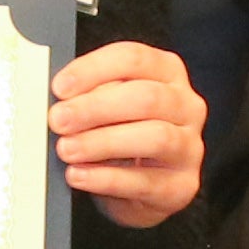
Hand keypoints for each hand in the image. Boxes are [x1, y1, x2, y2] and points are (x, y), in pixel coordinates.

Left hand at [50, 42, 205, 230]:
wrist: (139, 189)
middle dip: (95, 108)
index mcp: (167, 72)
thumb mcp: (106, 107)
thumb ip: (89, 95)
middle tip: (59, 119)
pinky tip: (79, 175)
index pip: (134, 59)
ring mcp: (189, 147)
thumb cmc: (121, 137)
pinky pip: (146, 181)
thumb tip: (60, 100)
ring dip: (102, 142)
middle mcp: (186, 105)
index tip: (60, 87)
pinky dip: (106, 179)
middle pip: (146, 97)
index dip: (93, 70)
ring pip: (154, 137)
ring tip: (67, 149)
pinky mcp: (182, 186)